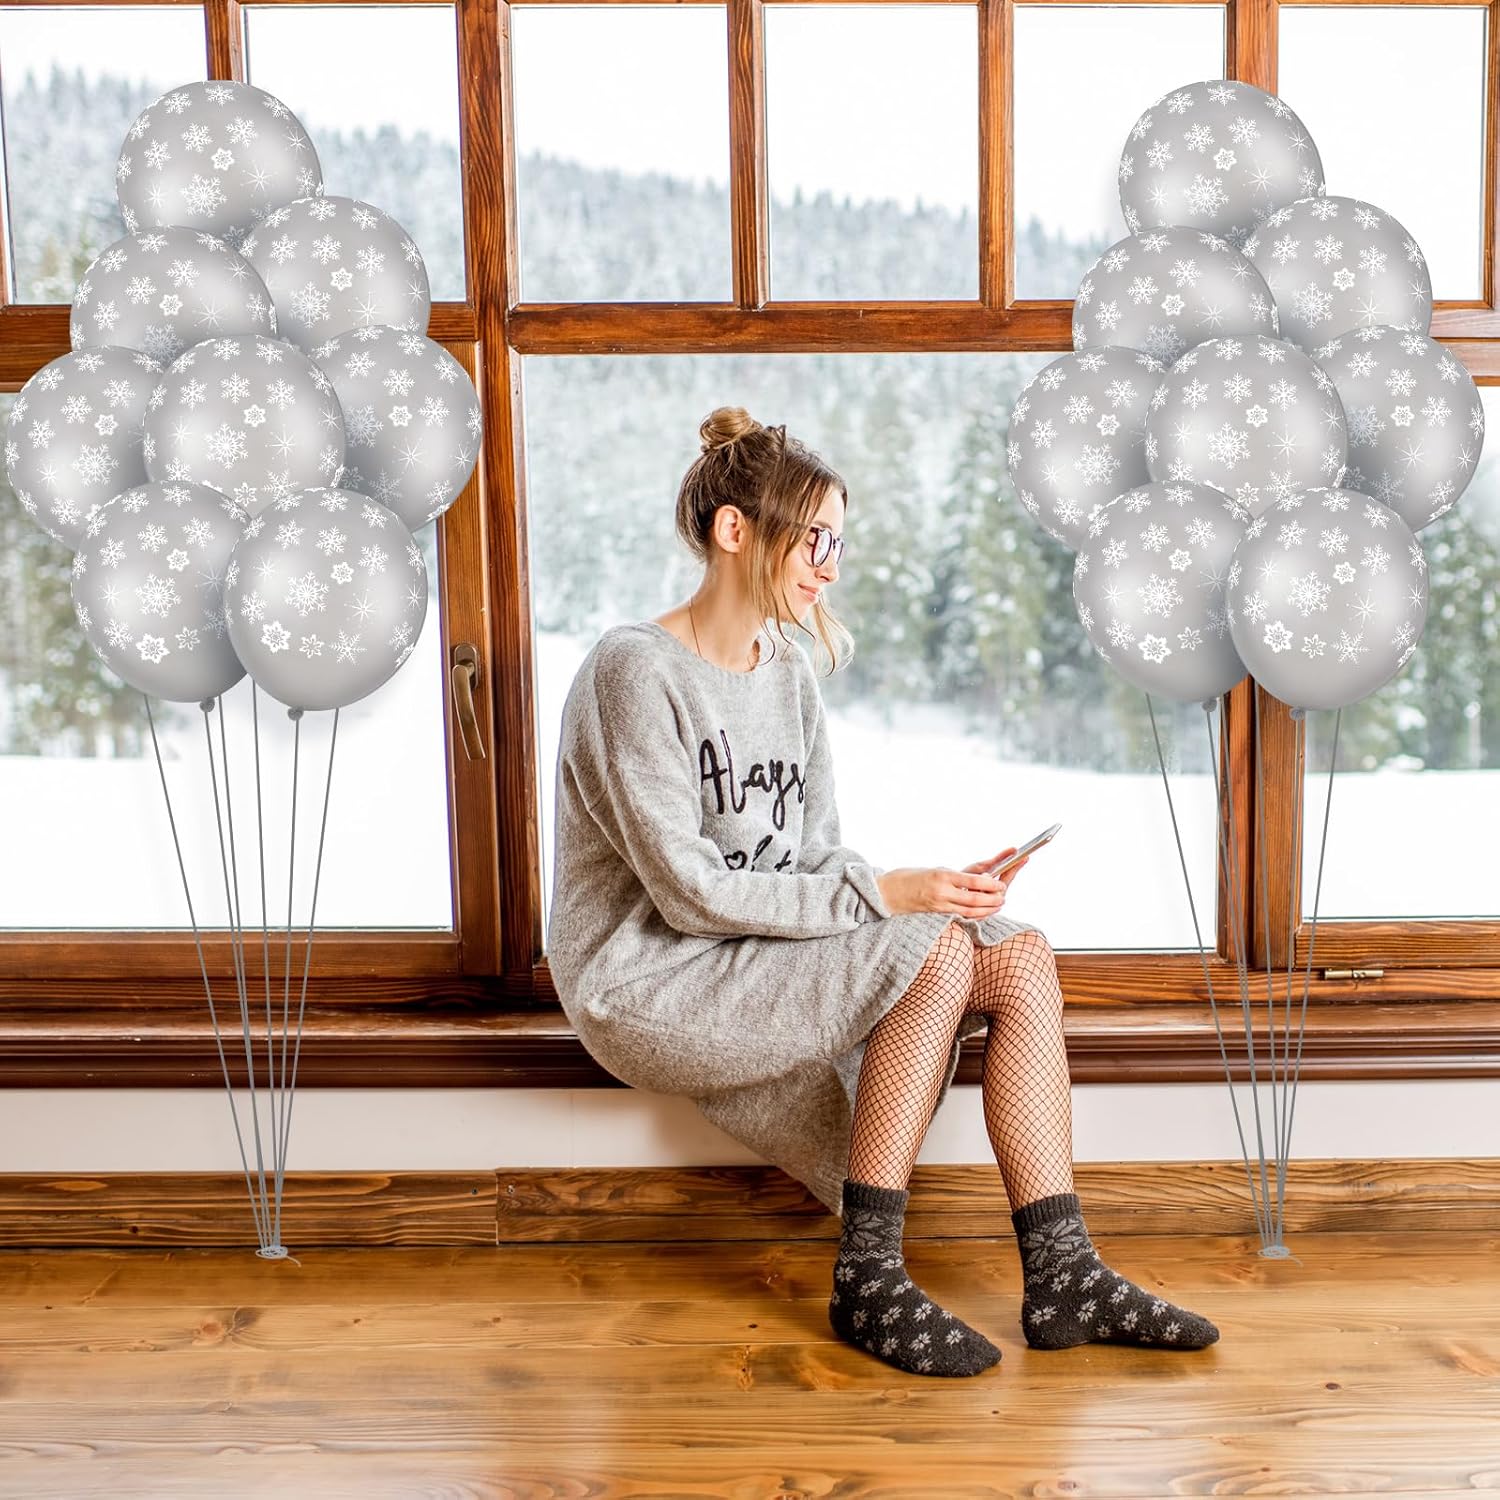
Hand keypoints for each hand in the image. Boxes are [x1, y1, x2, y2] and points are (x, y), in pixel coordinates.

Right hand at [876, 849, 1027, 918]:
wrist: (883, 893)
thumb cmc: (905, 878)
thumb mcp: (931, 870)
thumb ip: (952, 876)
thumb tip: (974, 879)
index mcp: (941, 876)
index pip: (974, 881)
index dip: (991, 884)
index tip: (1002, 884)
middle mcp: (941, 892)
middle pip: (975, 900)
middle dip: (993, 899)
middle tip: (1005, 896)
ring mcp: (938, 906)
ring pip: (970, 911)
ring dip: (987, 910)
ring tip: (998, 905)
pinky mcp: (935, 915)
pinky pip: (959, 917)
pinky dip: (974, 915)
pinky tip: (982, 913)